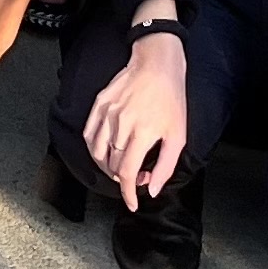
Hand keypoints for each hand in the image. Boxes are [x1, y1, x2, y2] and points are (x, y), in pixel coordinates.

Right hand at [80, 34, 190, 209]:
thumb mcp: (177, 136)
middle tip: (138, 175)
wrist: (157, 65)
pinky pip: (89, 133)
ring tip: (120, 165)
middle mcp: (121, 124)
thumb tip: (151, 189)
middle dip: (123, 178)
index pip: (126, 173)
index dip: (128, 193)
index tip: (131, 204)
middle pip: (112, 164)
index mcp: (142, 133)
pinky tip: (105, 150)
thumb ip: (165, 167)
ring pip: (97, 152)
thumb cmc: (171, 99)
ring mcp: (107, 113)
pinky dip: (94, 148)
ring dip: (106, 166)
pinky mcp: (99, 104)